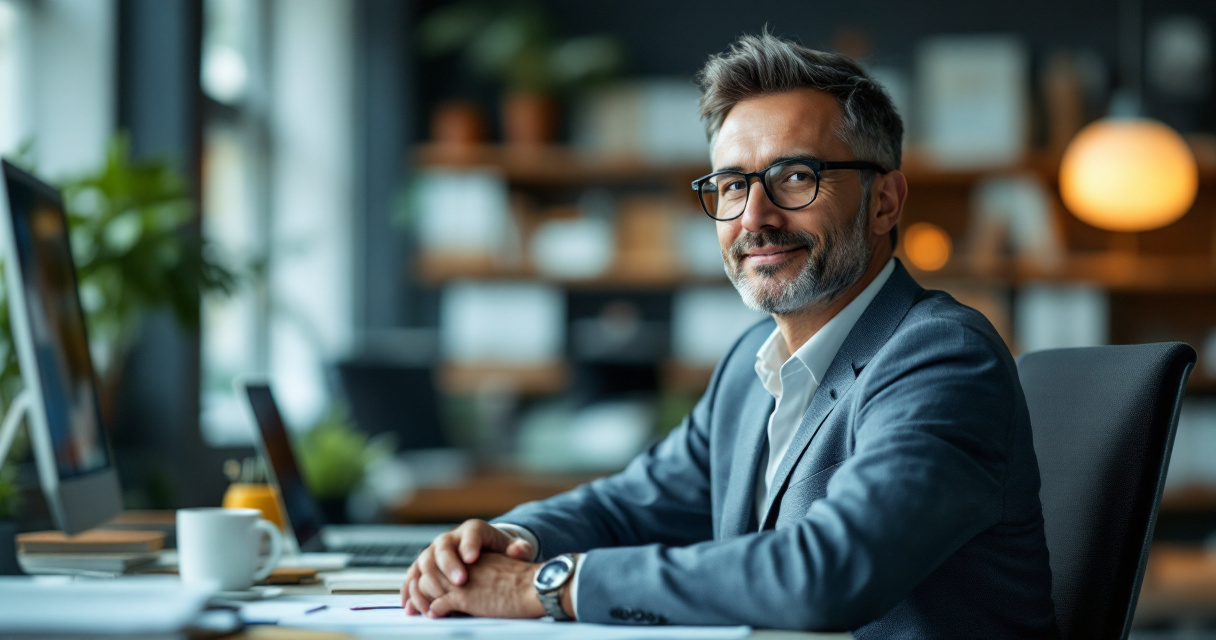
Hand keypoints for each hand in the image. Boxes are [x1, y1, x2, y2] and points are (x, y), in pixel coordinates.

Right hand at [401, 519, 535, 615]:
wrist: (484, 552)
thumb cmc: (499, 550)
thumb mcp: (512, 547)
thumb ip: (519, 548)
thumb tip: (520, 549)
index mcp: (473, 530)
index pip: (470, 533)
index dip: (470, 545)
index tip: (472, 559)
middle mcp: (450, 538)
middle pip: (443, 548)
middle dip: (449, 566)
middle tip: (460, 583)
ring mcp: (435, 552)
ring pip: (424, 561)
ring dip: (426, 582)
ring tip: (435, 601)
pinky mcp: (425, 566)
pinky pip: (413, 576)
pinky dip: (410, 591)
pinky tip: (411, 607)